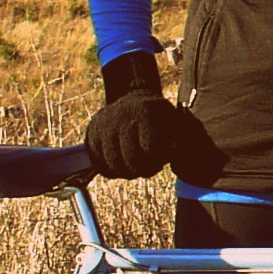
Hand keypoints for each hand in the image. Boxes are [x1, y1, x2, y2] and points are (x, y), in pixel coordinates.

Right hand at [82, 56, 209, 180]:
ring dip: (128, 172)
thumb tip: (176, 152)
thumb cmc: (159, 117)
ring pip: (114, 166)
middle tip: (149, 167)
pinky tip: (122, 165)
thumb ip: (181, 138)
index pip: (151, 148)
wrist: (133, 100)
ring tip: (137, 166)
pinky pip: (100, 165)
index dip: (159, 159)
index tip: (163, 156)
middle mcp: (120, 115)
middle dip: (144, 169)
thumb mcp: (175, 121)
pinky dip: (112, 171)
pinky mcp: (91, 134)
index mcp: (145, 111)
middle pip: (132, 161)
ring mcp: (102, 125)